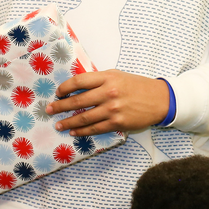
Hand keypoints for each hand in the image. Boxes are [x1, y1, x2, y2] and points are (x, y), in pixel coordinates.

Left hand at [47, 70, 169, 136]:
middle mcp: (108, 92)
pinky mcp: (117, 123)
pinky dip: (82, 131)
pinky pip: (95, 129)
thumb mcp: (118, 76)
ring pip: (84, 118)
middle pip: (78, 100)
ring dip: (68, 122)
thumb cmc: (137, 86)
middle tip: (49, 110)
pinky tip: (74, 132)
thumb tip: (78, 87)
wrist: (159, 99)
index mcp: (108, 77)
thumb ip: (99, 80)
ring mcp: (112, 109)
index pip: (79, 81)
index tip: (58, 93)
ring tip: (58, 124)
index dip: (65, 88)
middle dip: (60, 106)